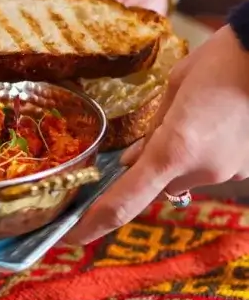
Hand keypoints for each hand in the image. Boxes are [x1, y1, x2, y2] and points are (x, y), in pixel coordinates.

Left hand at [67, 25, 248, 242]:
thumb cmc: (219, 62)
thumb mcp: (172, 90)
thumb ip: (149, 132)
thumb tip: (129, 161)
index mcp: (173, 150)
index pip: (123, 201)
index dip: (93, 224)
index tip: (69, 237)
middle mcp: (200, 171)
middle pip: (155, 185)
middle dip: (145, 168)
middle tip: (154, 132)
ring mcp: (227, 174)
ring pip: (182, 177)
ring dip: (176, 158)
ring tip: (193, 116)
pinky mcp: (245, 170)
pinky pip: (208, 170)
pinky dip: (201, 154)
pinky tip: (212, 122)